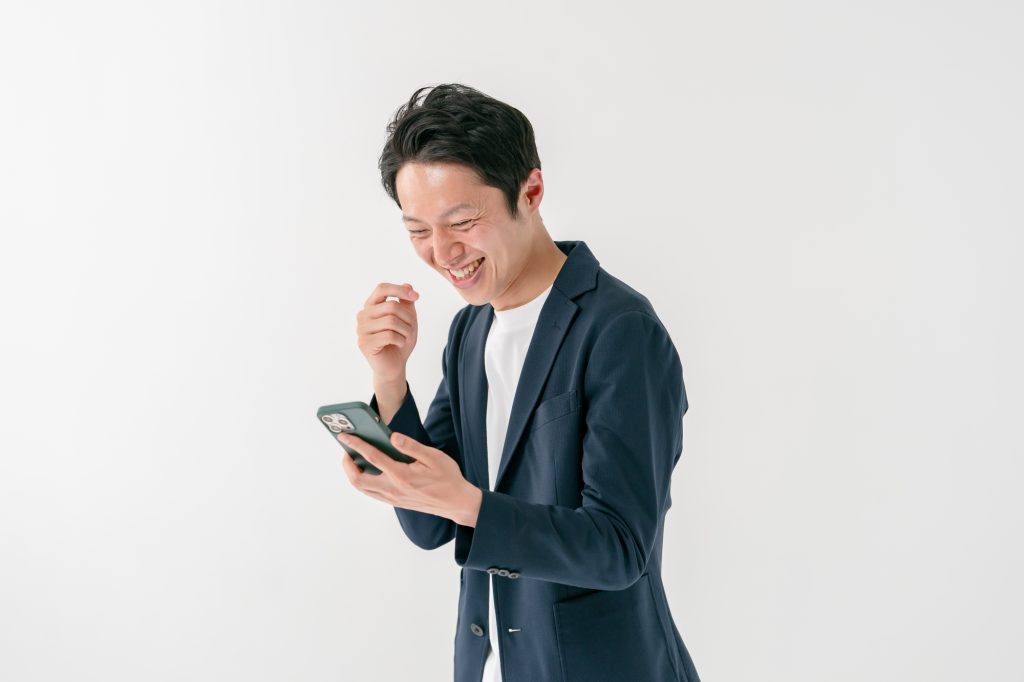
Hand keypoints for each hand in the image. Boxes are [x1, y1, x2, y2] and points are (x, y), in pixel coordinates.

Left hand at [337, 430, 481, 526]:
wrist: (456, 503)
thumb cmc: (447, 478)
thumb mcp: (434, 457)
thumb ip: (411, 446)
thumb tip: (392, 437)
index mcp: (401, 475)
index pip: (372, 457)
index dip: (356, 445)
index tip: (345, 436)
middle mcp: (393, 489)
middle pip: (358, 479)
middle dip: (347, 464)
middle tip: (346, 450)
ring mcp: (393, 498)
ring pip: (363, 488)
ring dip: (353, 474)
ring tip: (354, 459)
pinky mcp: (395, 502)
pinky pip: (372, 492)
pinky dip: (364, 481)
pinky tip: (368, 470)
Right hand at [356, 282, 419, 382]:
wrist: (394, 365)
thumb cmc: (399, 340)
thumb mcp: (408, 319)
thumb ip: (406, 302)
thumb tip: (407, 285)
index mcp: (371, 305)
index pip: (382, 288)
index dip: (400, 290)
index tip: (416, 297)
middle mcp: (363, 314)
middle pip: (391, 306)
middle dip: (408, 318)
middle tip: (411, 329)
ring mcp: (361, 329)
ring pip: (391, 321)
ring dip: (406, 330)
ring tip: (405, 338)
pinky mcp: (364, 343)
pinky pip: (389, 335)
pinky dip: (400, 340)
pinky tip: (399, 344)